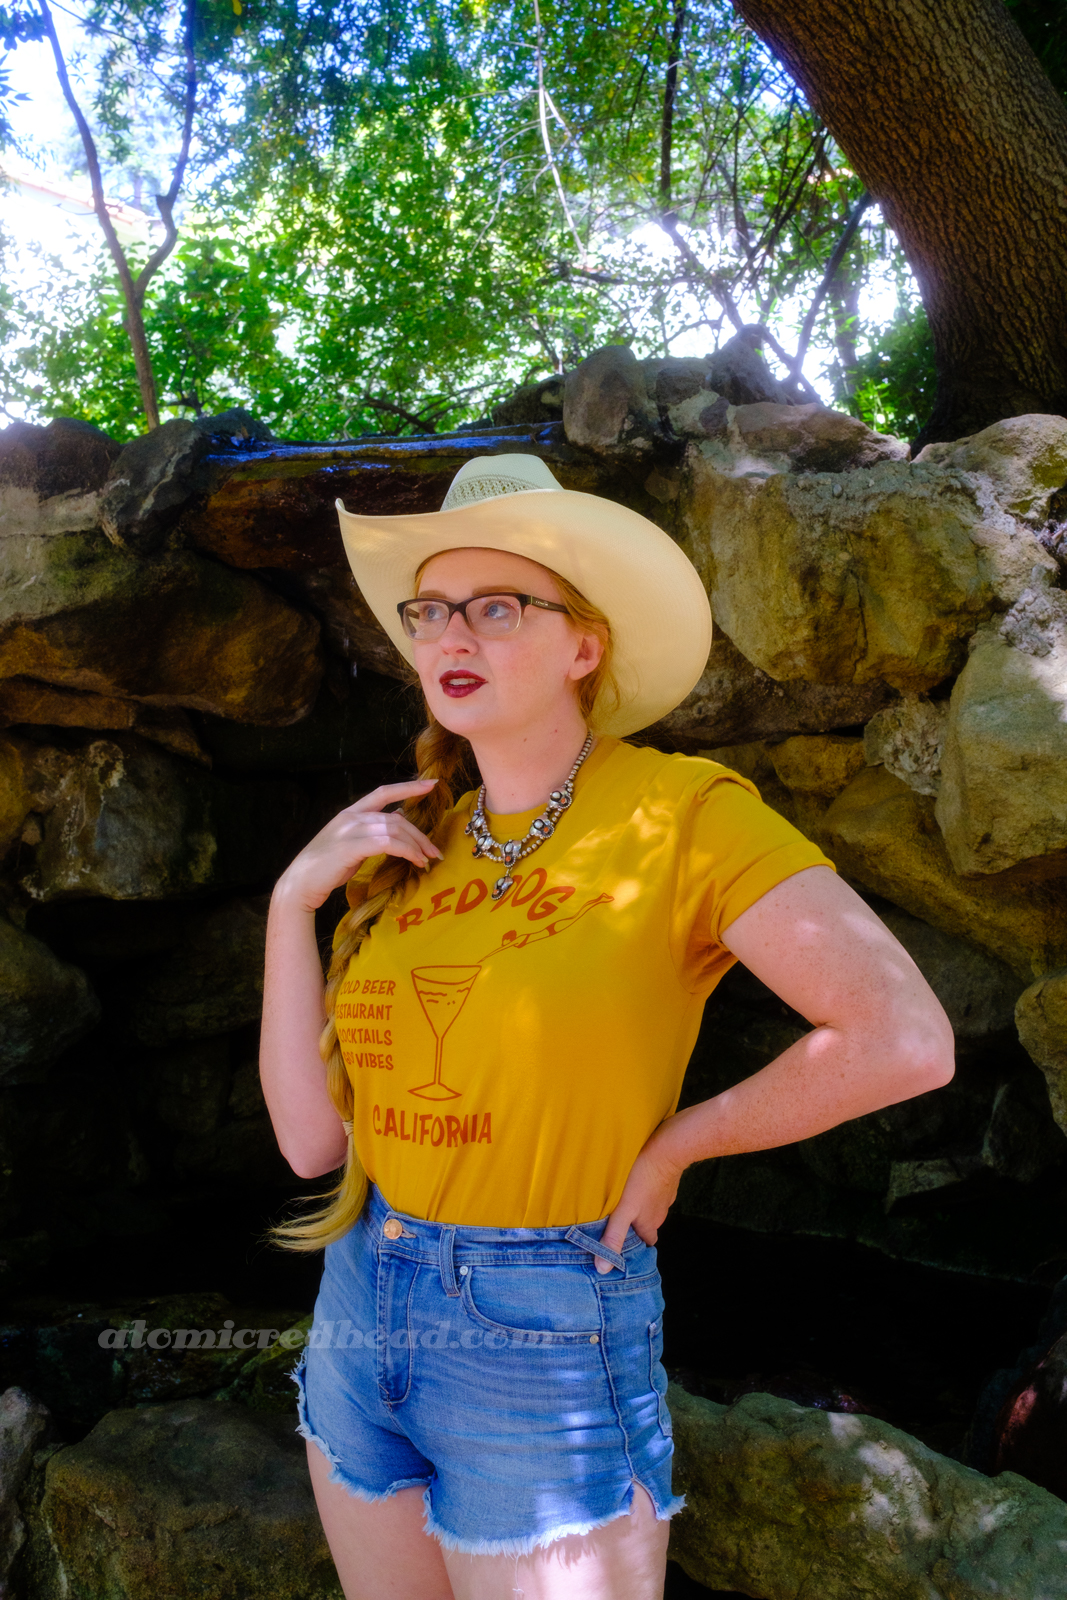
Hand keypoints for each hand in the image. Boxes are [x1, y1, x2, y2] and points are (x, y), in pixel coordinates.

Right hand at [273, 780, 442, 912]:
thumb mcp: (351, 843)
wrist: (300, 883)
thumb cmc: (326, 867)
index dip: (408, 787)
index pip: (383, 792)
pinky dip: (406, 851)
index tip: (432, 784)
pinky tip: (415, 861)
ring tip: (427, 859)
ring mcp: (350, 830)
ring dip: (416, 845)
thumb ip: (371, 831)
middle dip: (419, 834)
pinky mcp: (351, 847)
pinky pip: (388, 843)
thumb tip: (397, 819)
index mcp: (350, 813)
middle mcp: (351, 817)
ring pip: (395, 829)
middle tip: (434, 850)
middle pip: (396, 817)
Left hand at [594, 1125, 683, 1273]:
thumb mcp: (623, 1211)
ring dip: (638, 1204)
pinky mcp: (666, 1179)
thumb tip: (603, 1269)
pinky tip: (634, 1180)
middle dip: (633, 1223)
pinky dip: (645, 1188)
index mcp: (650, 1225)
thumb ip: (613, 1238)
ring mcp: (665, 1196)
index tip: (621, 1241)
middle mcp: (660, 1213)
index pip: (645, 1242)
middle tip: (615, 1216)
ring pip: (650, 1206)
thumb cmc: (641, 1181)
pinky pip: (654, 1189)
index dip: (635, 1244)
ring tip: (620, 1197)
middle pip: (647, 1224)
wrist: (666, 1149)